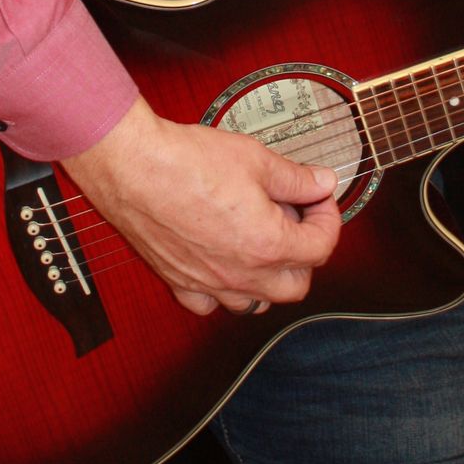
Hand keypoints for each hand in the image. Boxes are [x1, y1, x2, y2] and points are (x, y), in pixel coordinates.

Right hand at [63, 96, 341, 314]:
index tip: (319, 196)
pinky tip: (224, 259)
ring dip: (269, 276)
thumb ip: (296, 177)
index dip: (329, 217)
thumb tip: (322, 182)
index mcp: (267, 245)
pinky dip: (224, 290)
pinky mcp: (178, 281)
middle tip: (298, 217)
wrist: (134, 168)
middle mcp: (240, 275)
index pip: (321, 248)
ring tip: (263, 236)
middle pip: (296, 285)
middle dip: (306, 252)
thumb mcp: (255, 159)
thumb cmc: (188, 162)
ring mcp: (208, 283)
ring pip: (256, 302)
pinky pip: (211, 304)